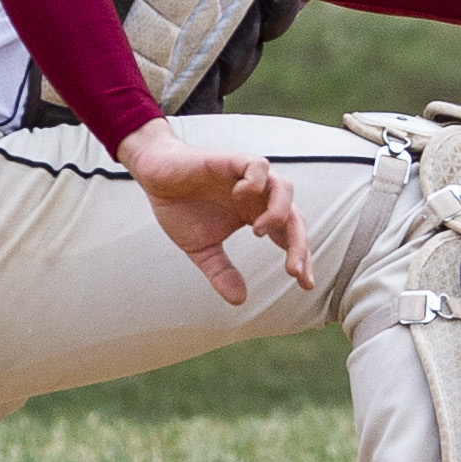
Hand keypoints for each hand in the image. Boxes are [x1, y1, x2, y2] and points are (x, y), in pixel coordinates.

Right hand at [116, 120, 309, 304]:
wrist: (155, 175)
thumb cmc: (181, 206)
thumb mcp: (202, 248)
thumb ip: (221, 271)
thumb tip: (240, 300)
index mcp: (256, 215)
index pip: (288, 236)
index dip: (300, 258)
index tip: (305, 284)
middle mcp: (258, 196)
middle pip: (294, 217)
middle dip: (299, 245)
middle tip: (293, 271)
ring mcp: (247, 178)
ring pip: (284, 187)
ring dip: (279, 212)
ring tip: (260, 232)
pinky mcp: (232, 161)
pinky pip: (258, 166)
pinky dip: (255, 182)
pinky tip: (239, 195)